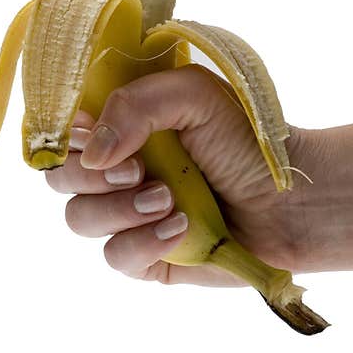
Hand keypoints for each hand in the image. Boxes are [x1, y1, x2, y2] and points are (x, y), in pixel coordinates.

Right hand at [45, 64, 302, 285]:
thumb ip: (136, 105)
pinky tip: (181, 227)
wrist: (291, 199)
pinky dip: (144, 242)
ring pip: (80, 219)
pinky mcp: (145, 256)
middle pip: (61, 178)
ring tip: (170, 200)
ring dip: (121, 210)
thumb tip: (93, 152)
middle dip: (93, 176)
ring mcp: (128, 216)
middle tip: (139, 170)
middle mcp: (118, 170)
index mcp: (123, 126)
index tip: (94, 136)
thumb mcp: (195, 96)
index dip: (69, 137)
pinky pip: (115, 256)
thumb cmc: (247, 141)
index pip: (65, 131)